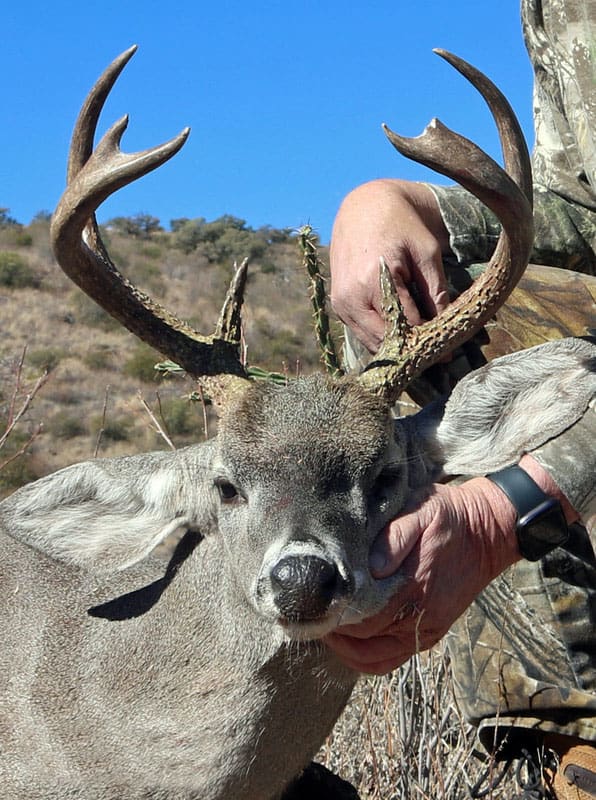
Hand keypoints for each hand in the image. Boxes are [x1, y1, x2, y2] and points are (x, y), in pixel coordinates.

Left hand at [325, 477, 519, 673]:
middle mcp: (420, 617)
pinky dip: (365, 656)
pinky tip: (350, 638)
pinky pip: (390, 659)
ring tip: (326, 627)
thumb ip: (393, 538)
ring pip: (375, 659)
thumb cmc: (448, 517)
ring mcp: (426, 630)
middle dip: (332, 631)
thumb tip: (369, 567)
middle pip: (363, 642)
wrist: (489, 532)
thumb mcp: (421, 511)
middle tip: (308, 615)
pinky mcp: (430, 633)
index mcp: (414, 588)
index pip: (362, 619)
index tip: (310, 604)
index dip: (332, 616)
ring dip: (346, 648)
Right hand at [330, 179, 451, 351]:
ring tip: (421, 348)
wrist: (365, 207)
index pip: (405, 326)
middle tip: (436, 356)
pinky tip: (402, 336)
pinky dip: (381, 338)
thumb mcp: (426, 253)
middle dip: (411, 350)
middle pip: (384, 341)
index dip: (427, 341)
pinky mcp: (339, 307)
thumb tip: (445, 329)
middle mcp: (351, 297)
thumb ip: (435, 292)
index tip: (447, 353)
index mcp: (373, 280)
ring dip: (395, 349)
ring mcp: (341, 304)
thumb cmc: (400, 225)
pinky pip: (362, 333)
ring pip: (371, 343)